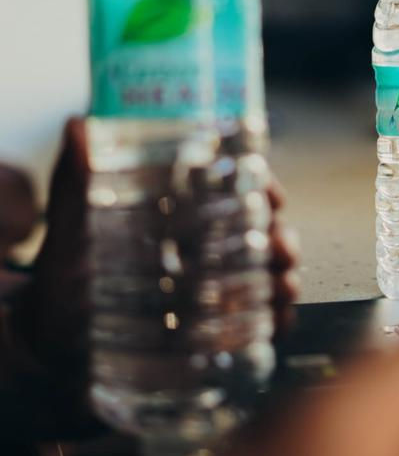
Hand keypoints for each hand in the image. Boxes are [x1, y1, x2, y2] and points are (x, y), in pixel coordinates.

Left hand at [6, 119, 298, 424]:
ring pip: (268, 273)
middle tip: (279, 244)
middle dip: (281, 234)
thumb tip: (77, 124)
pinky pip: (259, 322)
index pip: (235, 186)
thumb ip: (76, 173)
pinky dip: (277, 320)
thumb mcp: (72, 215)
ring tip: (282, 283)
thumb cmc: (68, 266)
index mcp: (183, 209)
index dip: (261, 185)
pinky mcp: (215, 328)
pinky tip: (278, 320)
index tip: (272, 195)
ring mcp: (213, 286)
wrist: (56, 331)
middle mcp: (205, 244)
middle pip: (261, 231)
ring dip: (285, 276)